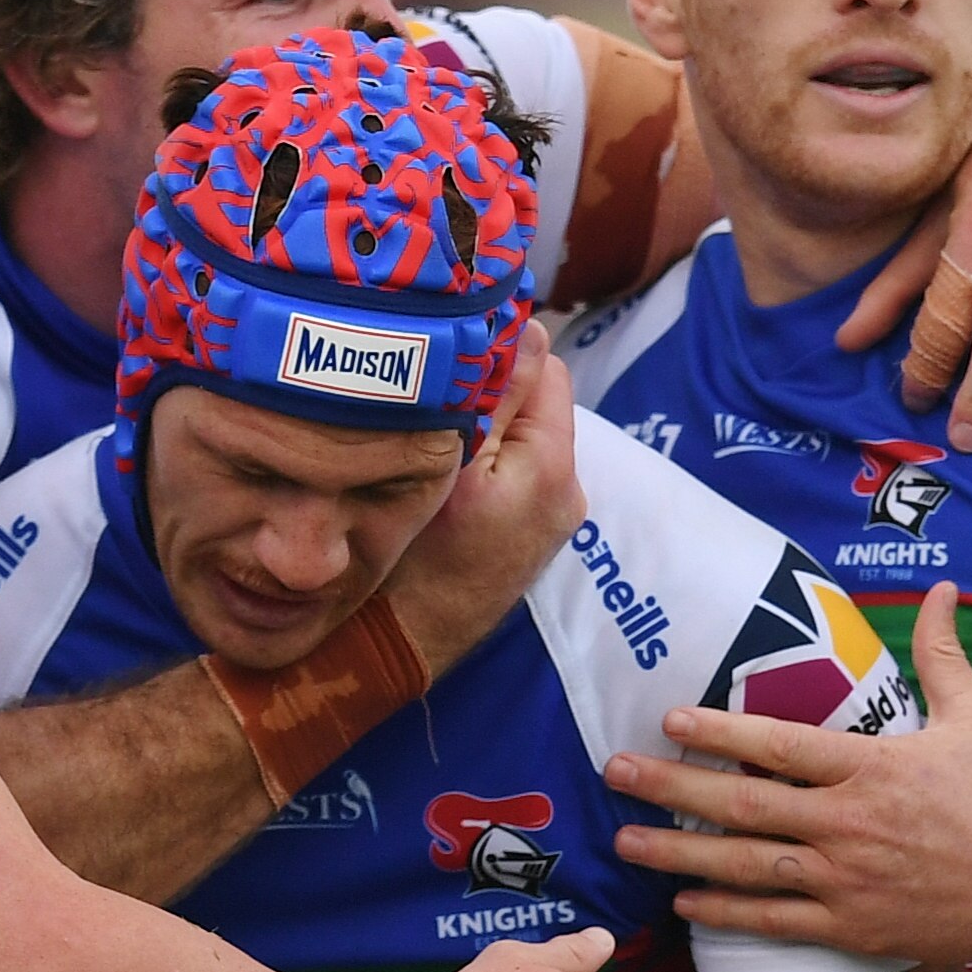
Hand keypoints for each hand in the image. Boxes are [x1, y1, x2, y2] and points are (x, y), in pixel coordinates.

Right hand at [383, 327, 585, 670]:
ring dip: (488, 431)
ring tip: (436, 446)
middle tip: (433, 407)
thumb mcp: (449, 464)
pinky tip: (449, 482)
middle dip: (491, 395)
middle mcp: (568, 492)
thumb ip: (493, 397)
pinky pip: (518, 474)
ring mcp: (553, 518)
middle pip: (537, 404)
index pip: (545, 366)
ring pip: (524, 439)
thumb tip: (528, 327)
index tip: (446, 363)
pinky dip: (489, 466)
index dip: (497, 355)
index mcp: (553, 465)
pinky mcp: (533, 535)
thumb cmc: (414, 560)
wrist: (404, 645)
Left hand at [609, 581, 971, 965]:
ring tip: (625, 843)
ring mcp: (849, 881)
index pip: (779, 745)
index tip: (667, 720)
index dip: (718, 733)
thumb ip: (943, 654)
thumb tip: (940, 589)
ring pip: (745, 868)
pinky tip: (683, 905)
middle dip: (672, 789)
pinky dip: (725, 916)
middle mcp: (851, 824)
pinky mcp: (856, 928)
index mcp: (876, 767)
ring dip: (679, 857)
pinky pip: (776, 922)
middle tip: (615, 774)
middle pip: (743, 806)